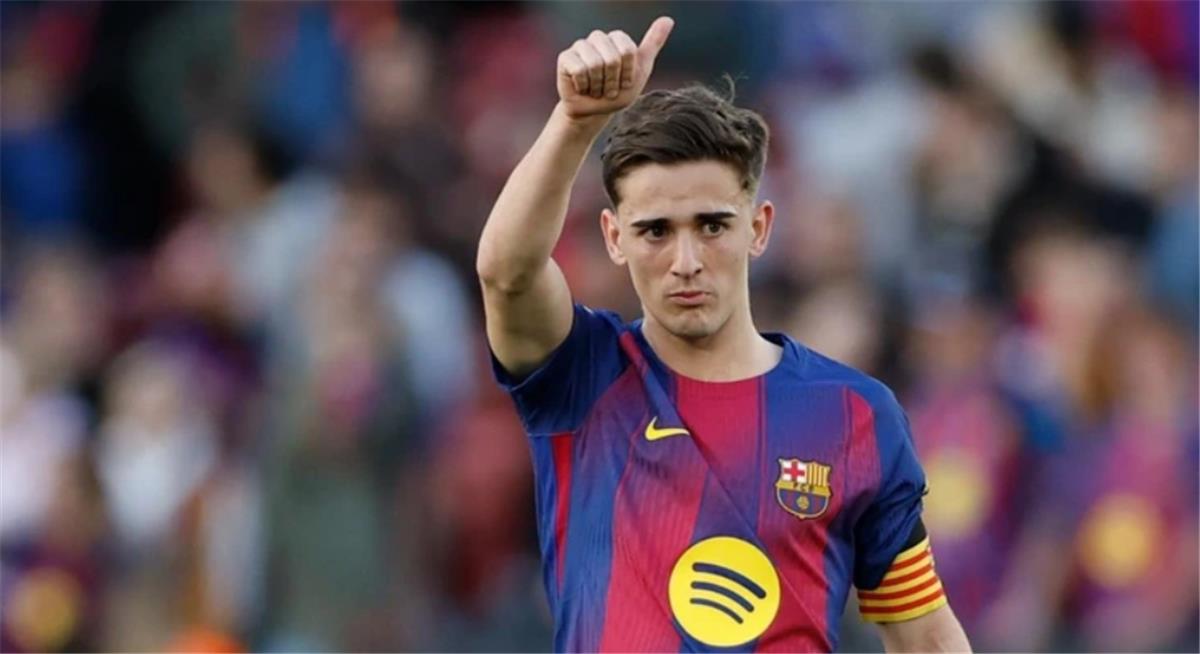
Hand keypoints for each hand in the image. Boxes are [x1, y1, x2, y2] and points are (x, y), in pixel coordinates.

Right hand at [556, 16, 673, 120]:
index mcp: (617, 38)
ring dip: (599, 86)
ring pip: (594, 64)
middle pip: (612, 58)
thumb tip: (668, 19)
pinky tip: (583, 88)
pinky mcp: (565, 58)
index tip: (625, 82)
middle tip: (609, 89)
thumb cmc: (619, 92)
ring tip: (596, 89)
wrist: (595, 112)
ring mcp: (580, 46)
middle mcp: (598, 38)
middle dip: (613, 81)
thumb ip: (653, 44)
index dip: (628, 73)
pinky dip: (584, 86)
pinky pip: (579, 70)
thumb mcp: (641, 70)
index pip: (628, 51)